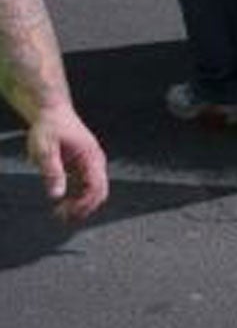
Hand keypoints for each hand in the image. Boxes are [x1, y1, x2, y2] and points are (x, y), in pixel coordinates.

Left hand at [29, 102, 107, 223]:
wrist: (52, 112)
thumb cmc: (49, 128)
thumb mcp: (45, 149)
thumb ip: (52, 172)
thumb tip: (57, 195)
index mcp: (91, 156)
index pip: (96, 187)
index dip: (84, 204)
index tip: (65, 212)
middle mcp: (96, 161)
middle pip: (100, 191)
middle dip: (84, 208)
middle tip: (61, 216)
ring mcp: (92, 163)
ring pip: (95, 190)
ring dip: (81, 204)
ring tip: (60, 212)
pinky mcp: (85, 164)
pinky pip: (88, 186)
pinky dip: (78, 197)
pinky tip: (63, 202)